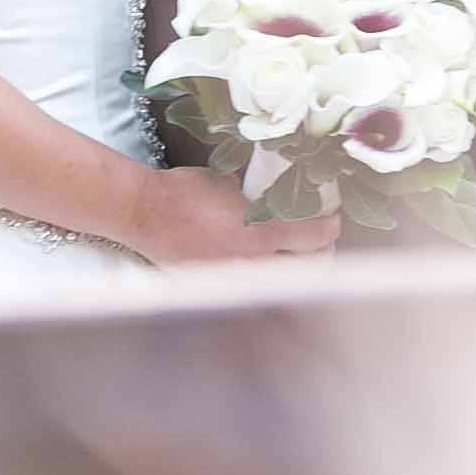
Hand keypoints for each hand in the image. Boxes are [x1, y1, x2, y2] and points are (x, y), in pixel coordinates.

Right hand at [131, 163, 337, 272]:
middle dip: (319, 254)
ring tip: (291, 255)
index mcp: (260, 233)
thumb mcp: (230, 184)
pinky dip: (263, 279)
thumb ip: (258, 199)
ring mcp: (234, 282)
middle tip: (318, 241)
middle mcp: (252, 264)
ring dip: (292, 269)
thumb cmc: (184, 192)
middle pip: (306, 270)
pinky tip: (260, 267)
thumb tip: (278, 202)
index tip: (332, 221)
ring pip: (281, 284)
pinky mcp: (216, 290)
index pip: (314, 239)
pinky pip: (252, 289)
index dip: (329, 229)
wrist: (143, 214)